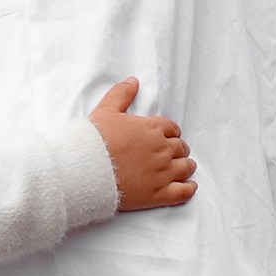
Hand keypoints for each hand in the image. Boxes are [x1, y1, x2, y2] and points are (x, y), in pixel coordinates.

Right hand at [92, 77, 197, 213]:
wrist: (86, 170)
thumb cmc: (95, 140)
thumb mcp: (106, 110)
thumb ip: (122, 93)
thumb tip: (133, 81)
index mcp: (153, 128)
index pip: (172, 129)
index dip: (170, 133)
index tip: (166, 138)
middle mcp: (162, 149)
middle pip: (181, 148)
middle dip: (177, 149)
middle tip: (172, 153)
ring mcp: (163, 173)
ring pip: (186, 168)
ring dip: (186, 166)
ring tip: (183, 168)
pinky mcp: (159, 194)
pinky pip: (184, 192)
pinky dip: (189, 188)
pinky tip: (189, 186)